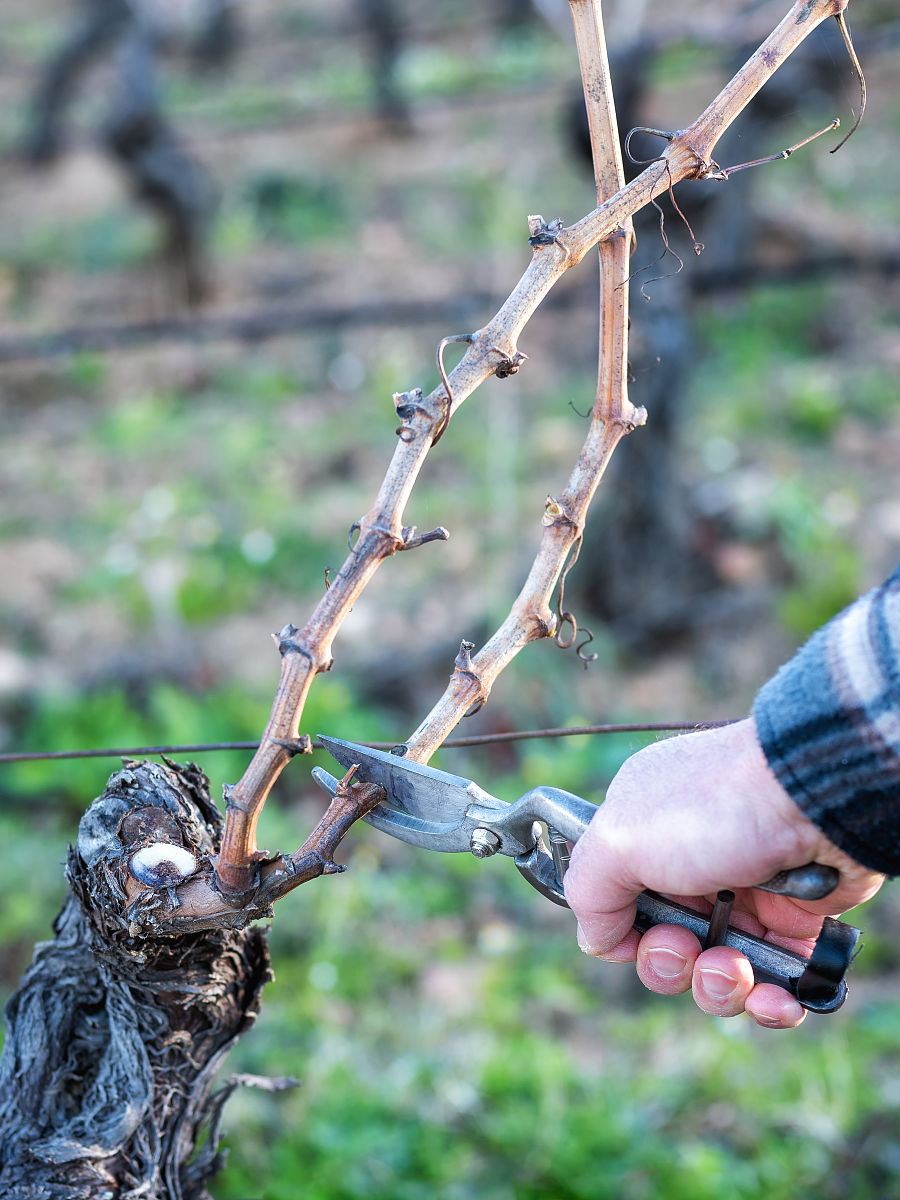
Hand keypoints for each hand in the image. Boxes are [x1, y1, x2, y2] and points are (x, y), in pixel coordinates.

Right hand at [563, 718, 883, 1027]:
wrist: (815, 801)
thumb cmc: (714, 809)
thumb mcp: (619, 839)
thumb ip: (589, 893)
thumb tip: (598, 940)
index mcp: (644, 833)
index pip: (618, 902)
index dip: (626, 932)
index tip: (635, 933)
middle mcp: (691, 864)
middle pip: (665, 947)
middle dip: (671, 965)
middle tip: (688, 946)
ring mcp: (744, 893)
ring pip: (716, 973)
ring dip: (720, 987)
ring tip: (738, 969)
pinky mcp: (793, 922)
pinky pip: (773, 984)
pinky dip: (769, 1002)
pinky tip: (773, 1000)